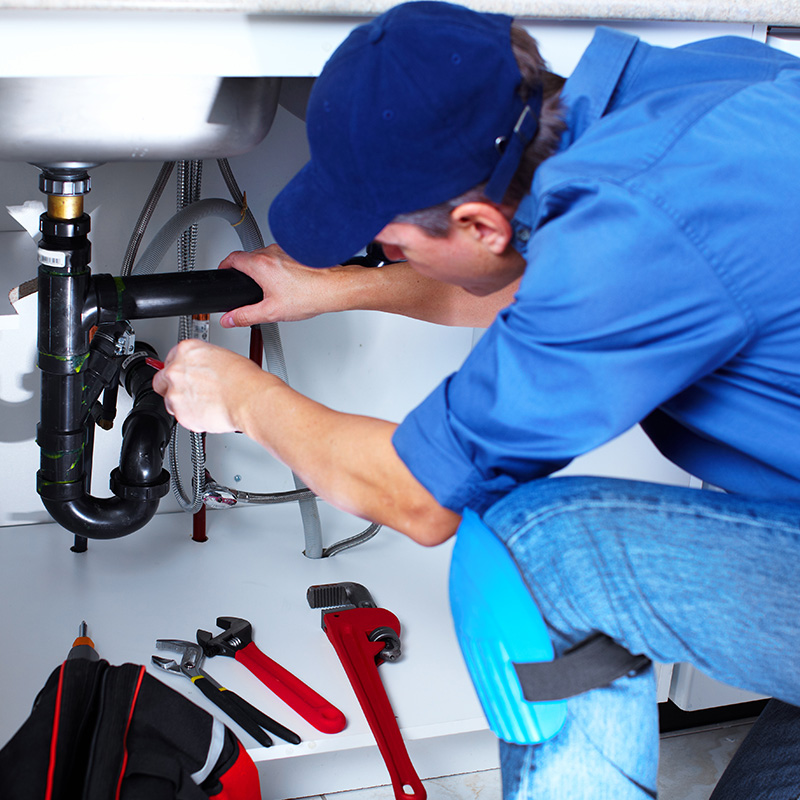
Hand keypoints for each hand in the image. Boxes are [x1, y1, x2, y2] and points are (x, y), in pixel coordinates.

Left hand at [152, 339, 272, 433]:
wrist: (249, 399)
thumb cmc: (243, 379)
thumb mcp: (222, 356)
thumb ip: (203, 362)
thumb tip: (201, 370)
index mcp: (186, 350)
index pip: (170, 359)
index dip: (180, 370)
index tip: (186, 375)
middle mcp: (176, 370)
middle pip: (162, 380)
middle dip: (173, 387)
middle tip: (190, 391)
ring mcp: (175, 393)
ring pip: (170, 401)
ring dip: (183, 404)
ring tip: (205, 404)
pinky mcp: (180, 413)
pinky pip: (181, 417)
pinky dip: (193, 417)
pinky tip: (208, 412)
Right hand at [219, 244, 340, 326]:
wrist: (333, 287)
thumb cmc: (308, 295)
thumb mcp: (271, 312)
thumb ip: (245, 316)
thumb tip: (229, 319)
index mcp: (261, 264)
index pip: (232, 258)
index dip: (224, 265)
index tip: (224, 271)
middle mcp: (271, 252)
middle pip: (248, 257)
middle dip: (244, 270)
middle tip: (247, 286)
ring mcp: (285, 249)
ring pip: (265, 256)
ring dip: (263, 269)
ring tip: (270, 288)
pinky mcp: (296, 251)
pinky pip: (280, 257)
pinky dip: (278, 267)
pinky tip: (287, 283)